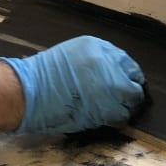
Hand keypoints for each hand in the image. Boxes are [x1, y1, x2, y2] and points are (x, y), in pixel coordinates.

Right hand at [0, 36, 144, 134]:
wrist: (31, 92)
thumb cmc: (43, 77)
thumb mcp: (70, 56)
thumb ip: (92, 62)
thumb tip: (108, 73)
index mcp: (97, 47)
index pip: (125, 60)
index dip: (125, 75)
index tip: (124, 83)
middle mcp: (108, 63)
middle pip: (134, 78)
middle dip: (130, 89)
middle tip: (122, 98)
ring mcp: (110, 84)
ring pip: (132, 98)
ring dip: (125, 105)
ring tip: (113, 109)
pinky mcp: (107, 106)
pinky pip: (122, 115)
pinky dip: (118, 118)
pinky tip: (108, 118)